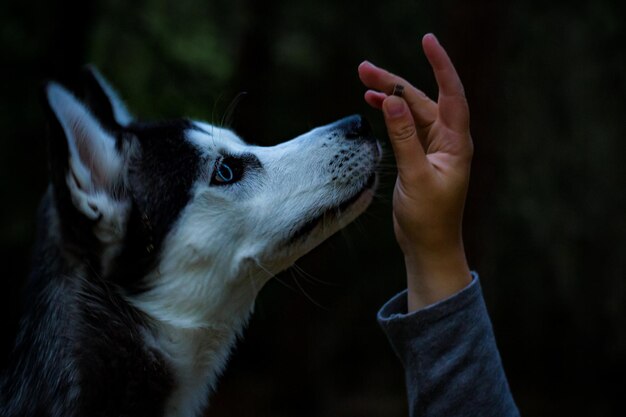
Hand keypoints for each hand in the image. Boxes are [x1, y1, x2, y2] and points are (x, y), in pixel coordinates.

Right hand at [358, 34, 472, 310]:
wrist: (428, 246)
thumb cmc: (429, 218)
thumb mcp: (415, 176)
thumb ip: (404, 138)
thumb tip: (394, 102)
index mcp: (456, 143)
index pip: (451, 94)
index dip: (441, 66)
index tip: (427, 42)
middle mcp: (447, 140)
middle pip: (422, 100)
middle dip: (395, 83)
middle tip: (364, 69)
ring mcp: (432, 148)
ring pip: (410, 113)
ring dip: (389, 98)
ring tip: (363, 82)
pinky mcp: (419, 157)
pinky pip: (405, 128)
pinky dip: (390, 116)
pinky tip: (374, 105)